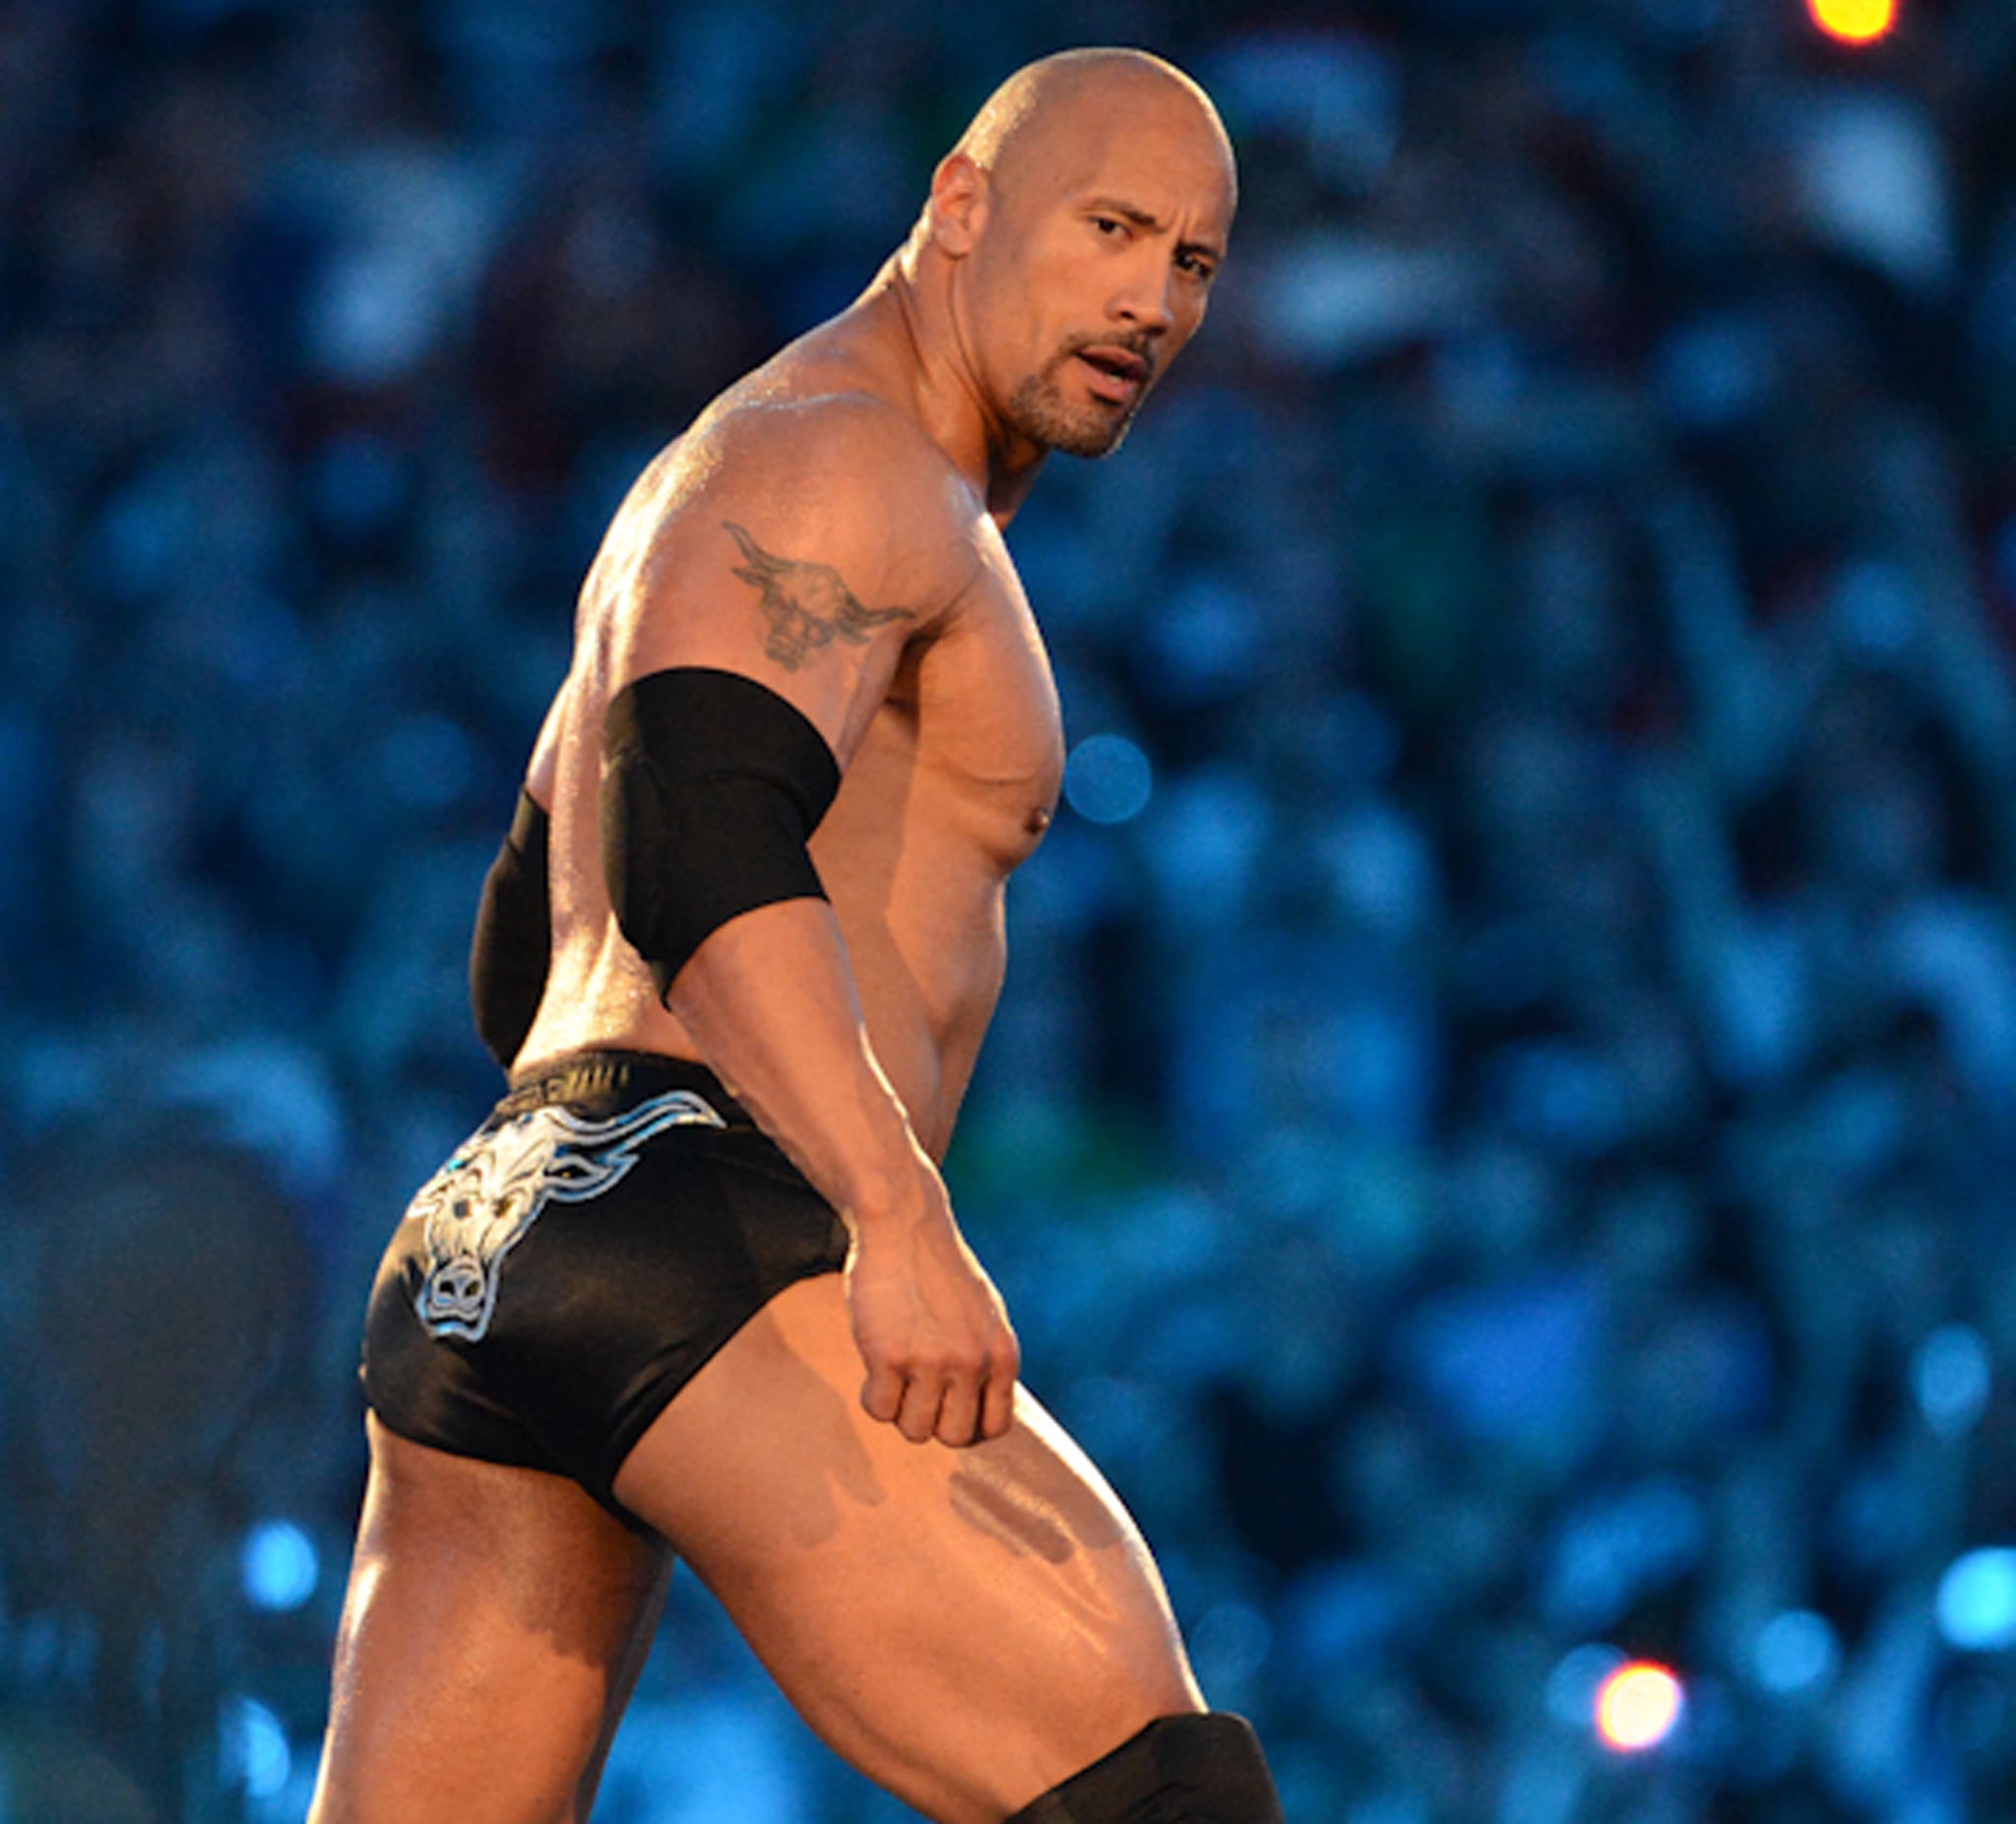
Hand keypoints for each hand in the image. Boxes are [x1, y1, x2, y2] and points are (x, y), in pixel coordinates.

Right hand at [845, 1204, 1019, 1446]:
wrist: (903, 1223)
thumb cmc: (939, 1271)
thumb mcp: (984, 1316)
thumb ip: (987, 1363)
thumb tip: (984, 1424)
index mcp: (1003, 1355)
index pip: (994, 1428)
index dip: (967, 1425)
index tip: (946, 1406)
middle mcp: (973, 1362)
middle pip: (953, 1437)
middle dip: (932, 1421)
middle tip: (916, 1389)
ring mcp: (931, 1361)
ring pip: (915, 1430)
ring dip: (900, 1409)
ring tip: (895, 1374)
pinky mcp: (888, 1356)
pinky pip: (878, 1409)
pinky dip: (872, 1395)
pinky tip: (873, 1366)